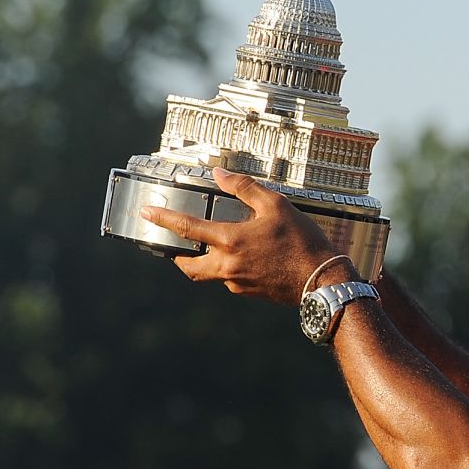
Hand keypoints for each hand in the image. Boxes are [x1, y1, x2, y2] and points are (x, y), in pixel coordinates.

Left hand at [140, 167, 340, 303]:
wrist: (322, 279)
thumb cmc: (302, 241)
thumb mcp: (276, 205)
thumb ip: (244, 188)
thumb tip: (220, 175)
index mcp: (230, 241)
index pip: (186, 228)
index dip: (163, 218)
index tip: (146, 212)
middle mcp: (227, 265)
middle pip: (187, 266)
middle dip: (176, 256)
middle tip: (176, 246)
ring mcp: (237, 282)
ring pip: (208, 274)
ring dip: (204, 262)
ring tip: (215, 249)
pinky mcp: (250, 293)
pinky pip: (230, 280)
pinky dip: (229, 269)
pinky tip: (246, 258)